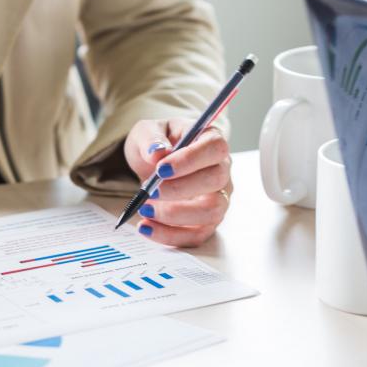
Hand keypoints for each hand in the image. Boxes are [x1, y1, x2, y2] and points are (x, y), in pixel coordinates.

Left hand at [124, 118, 230, 246]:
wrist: (154, 164)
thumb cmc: (157, 143)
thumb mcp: (147, 131)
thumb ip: (151, 139)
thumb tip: (157, 153)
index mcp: (211, 140)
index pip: (214, 149)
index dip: (190, 160)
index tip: (160, 169)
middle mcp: (221, 170)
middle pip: (215, 181)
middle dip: (180, 190)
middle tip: (150, 191)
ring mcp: (218, 197)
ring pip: (211, 212)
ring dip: (176, 215)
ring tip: (145, 209)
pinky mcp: (207, 221)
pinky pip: (197, 235)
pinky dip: (170, 235)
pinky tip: (147, 227)